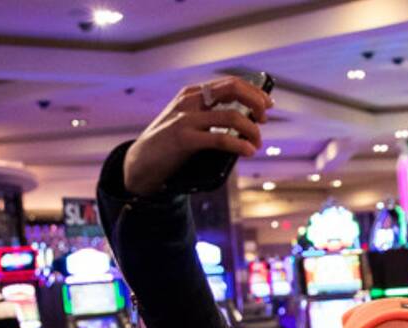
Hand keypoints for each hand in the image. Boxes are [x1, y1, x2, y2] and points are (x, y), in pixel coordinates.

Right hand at [123, 76, 271, 195]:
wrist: (139, 164)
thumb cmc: (168, 145)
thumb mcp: (187, 122)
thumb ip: (208, 116)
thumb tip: (245, 122)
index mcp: (192, 94)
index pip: (230, 83)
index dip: (254, 92)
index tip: (268, 104)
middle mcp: (190, 101)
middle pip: (233, 90)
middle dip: (256, 102)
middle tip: (264, 119)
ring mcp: (186, 119)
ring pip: (232, 117)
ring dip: (252, 131)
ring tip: (256, 143)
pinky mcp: (184, 139)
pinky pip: (221, 139)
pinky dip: (240, 145)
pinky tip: (248, 151)